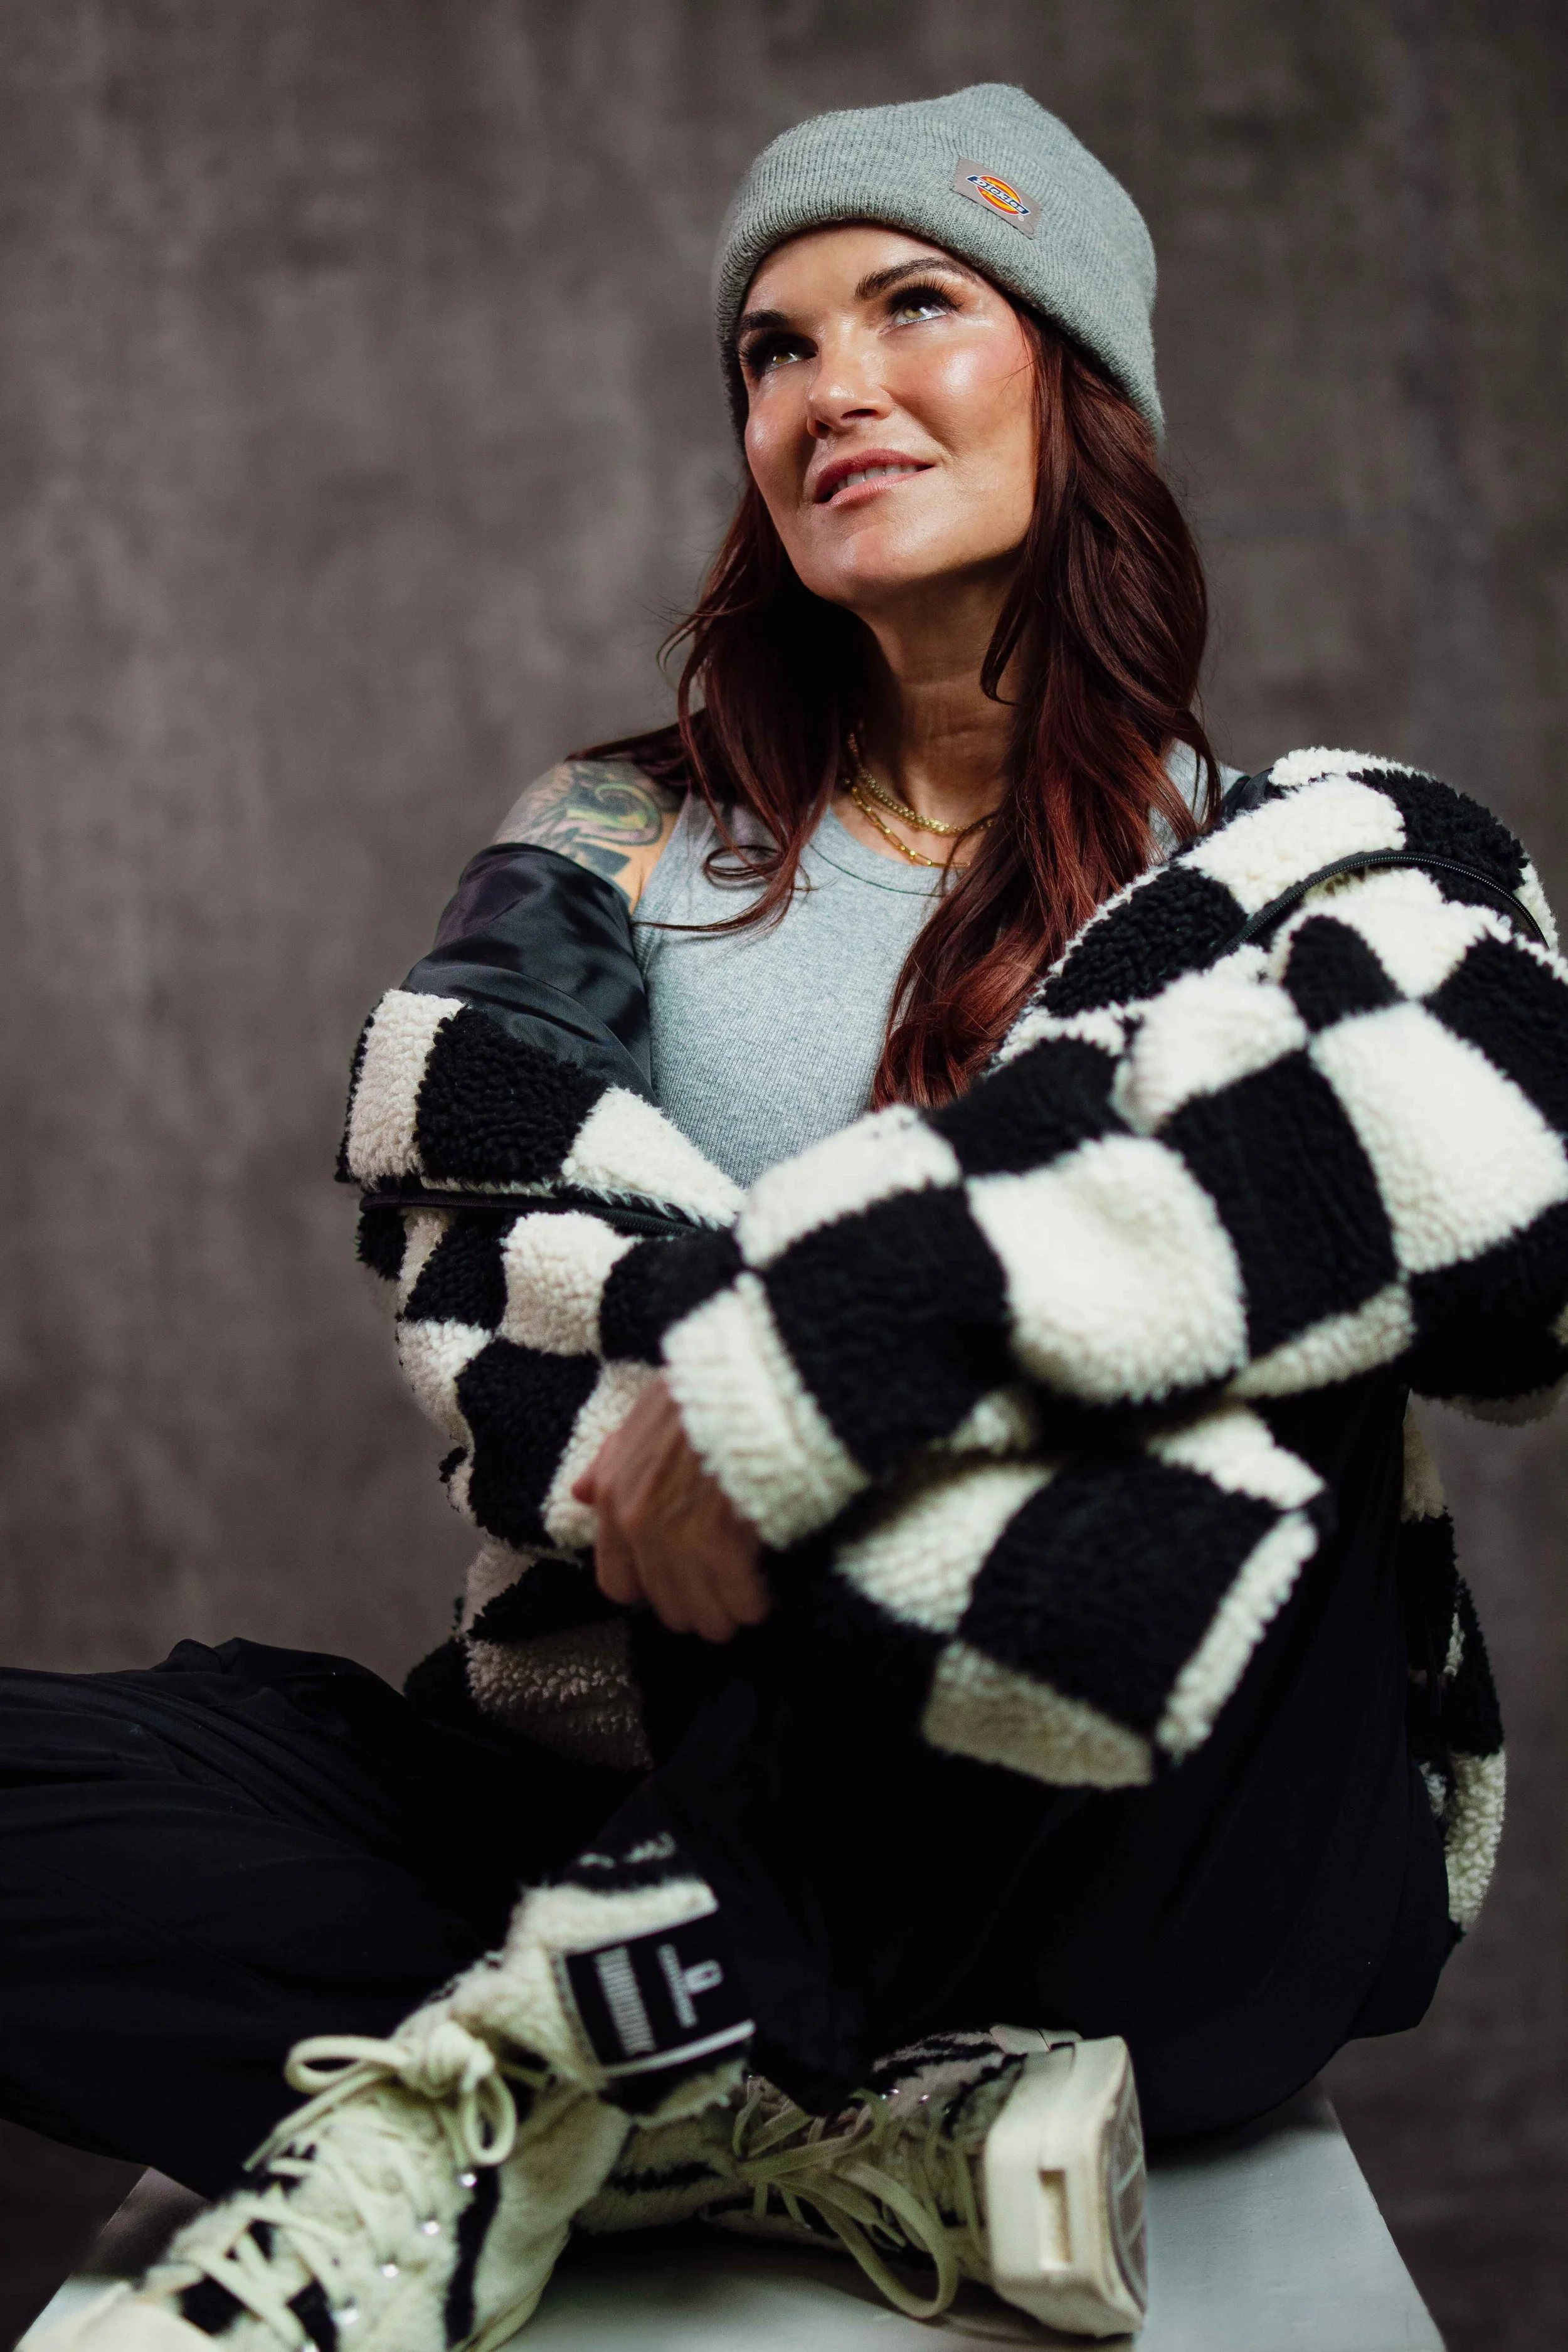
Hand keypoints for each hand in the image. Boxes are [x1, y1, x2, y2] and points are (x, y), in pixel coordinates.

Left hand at [573, 1375, 770, 1643]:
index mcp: (616, 1499)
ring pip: (703, 1615)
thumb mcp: (641, 1419)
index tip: (679, 1582)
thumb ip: (612, 1462)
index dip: (652, 1589)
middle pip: (666, 1606)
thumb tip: (582, 1492)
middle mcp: (639, 1526)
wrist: (746, 1377)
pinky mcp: (721, 1541)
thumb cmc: (701, 1394)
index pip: (617, 1583)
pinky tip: (765, 1594)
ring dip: (725, 1614)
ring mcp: (678, 1537)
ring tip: (746, 1603)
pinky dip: (754, 1603)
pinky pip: (740, 1601)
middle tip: (721, 1595)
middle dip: (696, 1607)